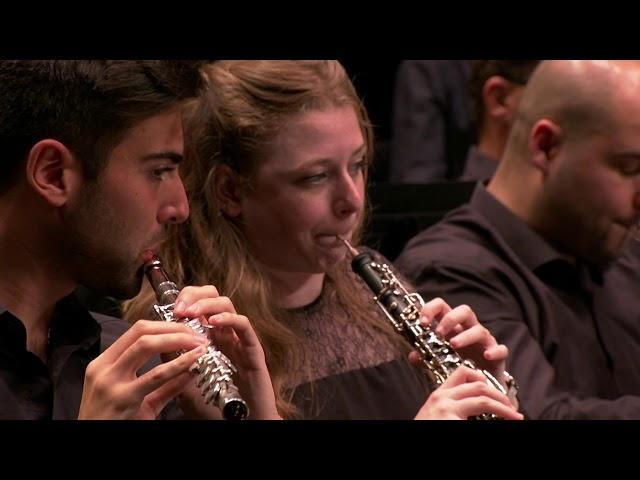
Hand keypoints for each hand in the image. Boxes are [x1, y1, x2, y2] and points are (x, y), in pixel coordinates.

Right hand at [78, 320, 207, 419]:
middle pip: (142, 331)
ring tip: (199, 345)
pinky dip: (178, 364)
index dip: (166, 325)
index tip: (187, 330)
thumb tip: (191, 370)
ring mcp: (111, 381)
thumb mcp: (137, 398)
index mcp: (104, 363)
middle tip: (198, 335)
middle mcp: (104, 367)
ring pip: (146, 345)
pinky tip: (194, 360)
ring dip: (178, 340)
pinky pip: (155, 375)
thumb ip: (164, 384)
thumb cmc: (114, 422)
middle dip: (174, 328)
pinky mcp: (123, 398)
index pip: (137, 330)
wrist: (94, 441)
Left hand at [172, 285, 279, 419]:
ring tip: (192, 312)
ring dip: (207, 304)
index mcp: (209, 336)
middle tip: (181, 308)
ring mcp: (239, 339)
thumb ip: (174, 361)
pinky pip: (244, 326)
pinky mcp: (252, 350)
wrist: (241, 423)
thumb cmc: (215, 406)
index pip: (198, 302)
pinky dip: (229, 319)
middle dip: (194, 295)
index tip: (171, 309)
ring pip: (227, 304)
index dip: (185, 298)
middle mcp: (224, 333)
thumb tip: (156, 340)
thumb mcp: (185, 382)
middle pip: (213, 295)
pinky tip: (214, 323)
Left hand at [412, 298, 509, 392]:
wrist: (481, 383)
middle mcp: (469, 329)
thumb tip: (412, 356)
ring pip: (479, 329)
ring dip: (466, 335)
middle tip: (439, 333)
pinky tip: (486, 356)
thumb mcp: (439, 360)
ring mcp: (484, 341)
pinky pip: (500, 348)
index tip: (422, 323)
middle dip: (451, 319)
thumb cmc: (459, 365)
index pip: (442, 307)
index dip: (431, 309)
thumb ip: (425, 357)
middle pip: (464, 311)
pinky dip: (494, 350)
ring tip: (454, 345)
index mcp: (452, 327)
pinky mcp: (498, 354)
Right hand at [414, 366, 522, 419]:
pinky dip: (500, 417)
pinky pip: (483, 414)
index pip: (462, 372)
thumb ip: (452, 408)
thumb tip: (474, 409)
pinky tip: (508, 421)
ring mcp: (447, 408)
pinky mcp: (451, 419)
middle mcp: (442, 398)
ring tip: (515, 416)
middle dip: (499, 394)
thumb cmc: (426, 428)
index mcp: (437, 395)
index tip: (492, 390)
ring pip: (484, 399)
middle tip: (511, 407)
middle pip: (478, 384)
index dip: (481, 377)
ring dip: (504, 407)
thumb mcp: (435, 416)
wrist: (409, 442)